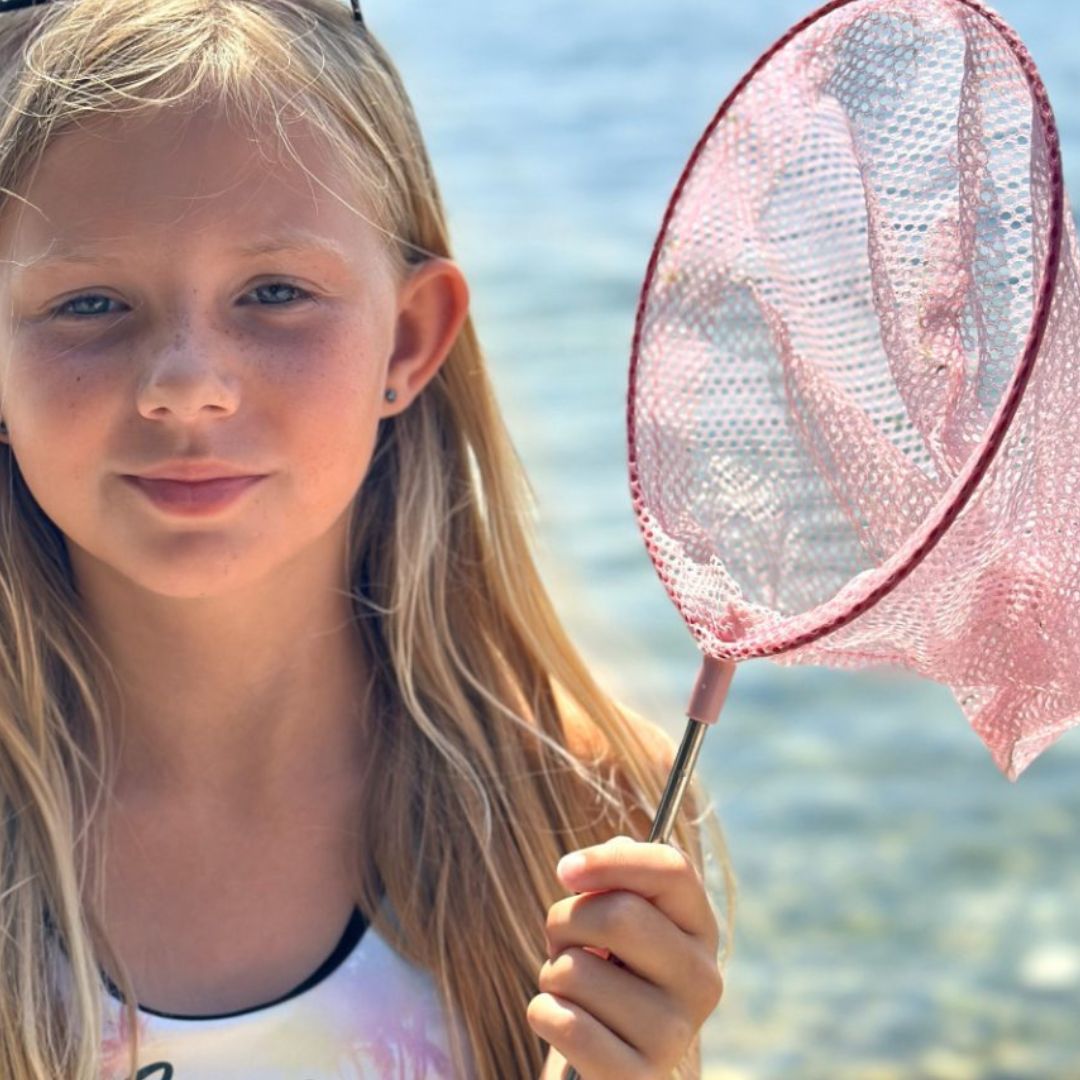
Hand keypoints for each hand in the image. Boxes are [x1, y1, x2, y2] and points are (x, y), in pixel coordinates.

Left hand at [527, 835, 723, 1079]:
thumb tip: (605, 854)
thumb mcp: (617, 920)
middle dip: (566, 921)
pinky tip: (564, 1023)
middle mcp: (701, 979)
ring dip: (553, 974)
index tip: (564, 870)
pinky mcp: (639, 1078)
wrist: (604, 1058)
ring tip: (573, 991)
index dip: (610, 861)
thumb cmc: (605, 971)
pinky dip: (544, 1014)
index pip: (672, 870)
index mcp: (699, 928)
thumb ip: (618, 877)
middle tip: (563, 943)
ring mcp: (674, 1033)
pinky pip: (564, 1022)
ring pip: (577, 970)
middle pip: (617, 914)